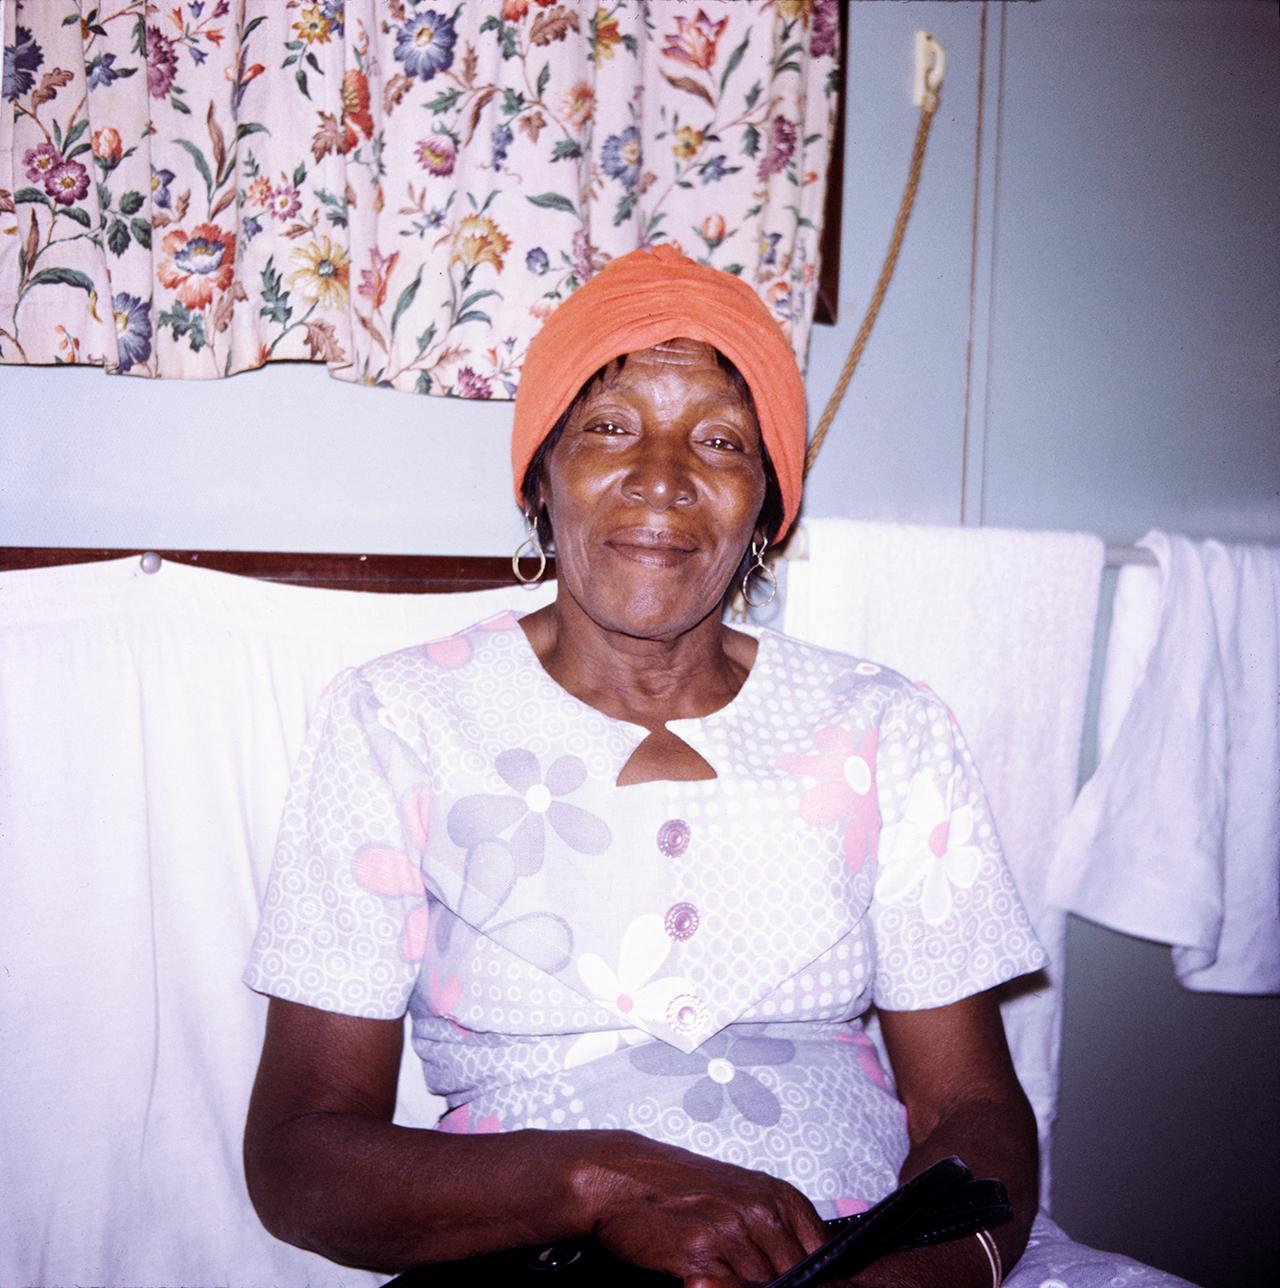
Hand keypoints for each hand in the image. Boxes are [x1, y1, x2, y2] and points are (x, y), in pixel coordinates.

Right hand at [574, 1130, 829, 1285]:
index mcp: (780, 1197)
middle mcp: (762, 1212)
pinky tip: (709, 1282)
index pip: (826, 1258)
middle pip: (798, 1281)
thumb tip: (813, 1269)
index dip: (819, 1282)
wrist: (624, 1177)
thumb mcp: (743, 1198)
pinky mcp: (700, 1256)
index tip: (807, 1287)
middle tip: (752, 1279)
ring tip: (729, 1279)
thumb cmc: (683, 1188)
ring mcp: (732, 1234)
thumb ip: (779, 1231)